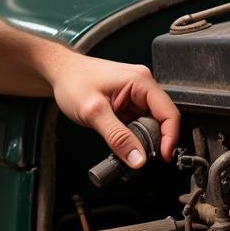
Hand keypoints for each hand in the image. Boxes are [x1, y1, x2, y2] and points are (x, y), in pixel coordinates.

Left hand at [48, 49, 179, 166]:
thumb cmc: (72, 81)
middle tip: (140, 157)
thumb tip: (138, 158)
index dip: (170, 137)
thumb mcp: (93, 112)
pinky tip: (122, 141)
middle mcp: (142, 85)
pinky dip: (132, 134)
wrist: (59, 72)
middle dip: (154, 140)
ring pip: (150, 123)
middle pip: (162, 119)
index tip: (163, 157)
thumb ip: (117, 137)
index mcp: (141, 81)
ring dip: (142, 138)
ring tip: (127, 149)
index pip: (169, 112)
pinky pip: (138, 122)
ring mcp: (135, 94)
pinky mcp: (127, 102)